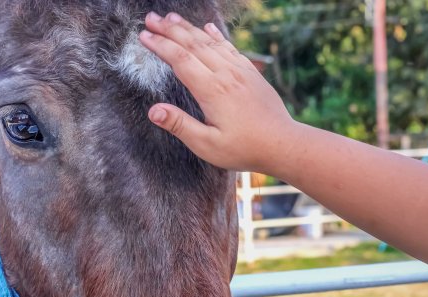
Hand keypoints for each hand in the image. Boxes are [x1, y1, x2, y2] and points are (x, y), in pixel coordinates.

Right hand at [139, 12, 296, 171]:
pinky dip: (216, 35)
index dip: (160, 46)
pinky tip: (209, 28)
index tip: (143, 36)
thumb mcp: (207, 145)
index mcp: (212, 90)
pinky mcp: (252, 74)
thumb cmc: (244, 149)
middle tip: (150, 18)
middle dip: (169, 29)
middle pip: (193, 44)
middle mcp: (226, 74)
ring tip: (171, 18)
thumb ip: (180, 126)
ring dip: (189, 28)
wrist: (283, 144)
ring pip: (210, 42)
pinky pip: (230, 47)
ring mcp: (241, 71)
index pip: (180, 60)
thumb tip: (153, 111)